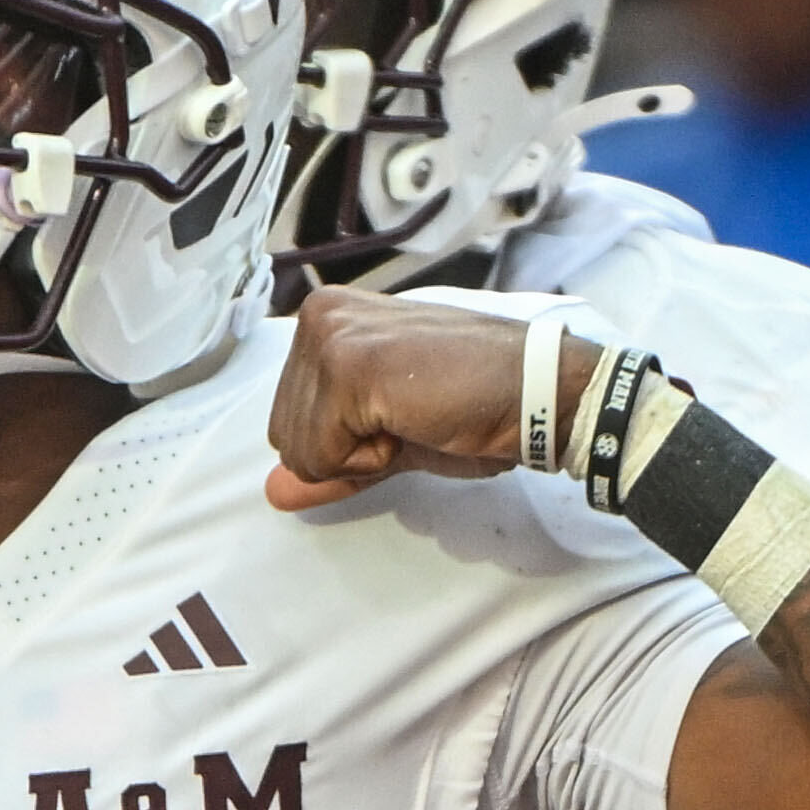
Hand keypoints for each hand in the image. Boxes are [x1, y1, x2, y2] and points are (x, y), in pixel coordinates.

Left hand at [264, 288, 581, 507]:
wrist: (536, 393)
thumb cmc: (474, 406)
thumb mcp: (386, 439)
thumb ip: (327, 461)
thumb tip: (273, 493)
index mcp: (327, 319)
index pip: (287, 420)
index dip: (344, 443)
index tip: (401, 414)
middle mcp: (321, 316)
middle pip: (284, 436)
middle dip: (347, 451)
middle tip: (411, 416)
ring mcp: (332, 337)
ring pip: (298, 449)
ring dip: (361, 455)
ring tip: (414, 415)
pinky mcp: (347, 367)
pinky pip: (321, 456)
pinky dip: (371, 460)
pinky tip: (414, 420)